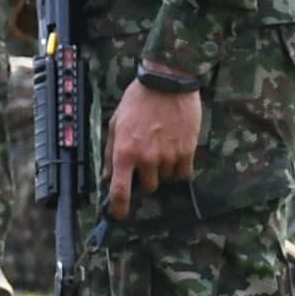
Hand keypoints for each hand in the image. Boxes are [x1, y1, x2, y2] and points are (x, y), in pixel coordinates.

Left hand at [108, 74, 203, 213]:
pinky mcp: (187, 152)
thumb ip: (111, 152)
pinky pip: (183, 173)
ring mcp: (168, 156)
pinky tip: (176, 149)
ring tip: (162, 145)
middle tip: (147, 159)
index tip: (119, 214)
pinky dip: (179, 166)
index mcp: (125, 152)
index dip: (119, 208)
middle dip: (146, 178)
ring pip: (166, 178)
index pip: (120, 192)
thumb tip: (107, 176)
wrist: (168, 81)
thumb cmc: (138, 99)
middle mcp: (147, 158)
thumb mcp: (116, 123)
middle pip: (148, 187)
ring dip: (163, 169)